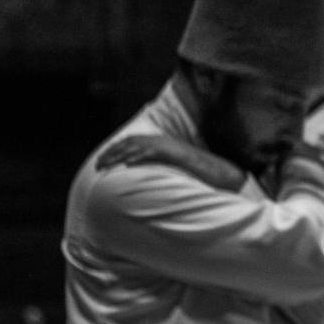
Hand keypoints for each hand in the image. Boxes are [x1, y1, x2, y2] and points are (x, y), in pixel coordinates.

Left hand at [97, 135, 243, 190]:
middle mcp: (167, 143)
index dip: (117, 149)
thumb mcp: (176, 173)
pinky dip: (139, 157)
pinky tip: (127, 164)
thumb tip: (147, 181)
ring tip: (106, 164)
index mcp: (165, 145)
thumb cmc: (203, 177)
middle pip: (133, 143)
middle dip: (113, 152)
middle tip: (98, 163)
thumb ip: (161, 172)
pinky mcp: (178, 154)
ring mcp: (173, 147)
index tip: (103, 159)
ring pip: (139, 146)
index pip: (135, 143)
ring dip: (120, 155)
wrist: (225, 175)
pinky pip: (155, 153)